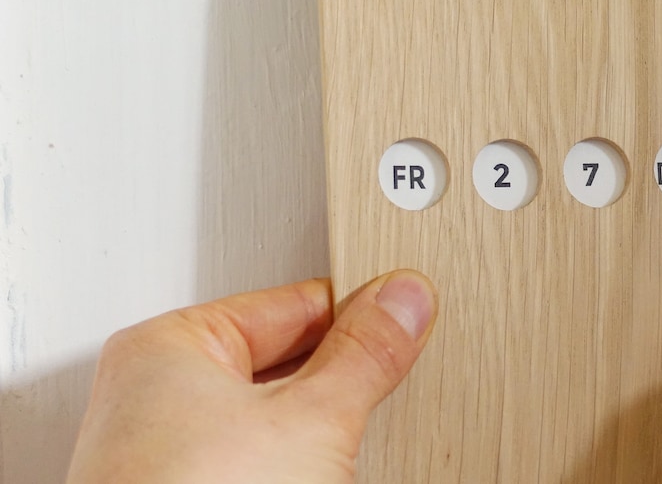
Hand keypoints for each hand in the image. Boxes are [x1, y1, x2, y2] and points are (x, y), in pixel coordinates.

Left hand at [66, 270, 436, 483]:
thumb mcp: (308, 423)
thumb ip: (363, 355)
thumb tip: (401, 302)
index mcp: (166, 347)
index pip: (287, 303)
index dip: (352, 309)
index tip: (397, 312)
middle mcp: (154, 398)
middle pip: (279, 358)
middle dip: (337, 369)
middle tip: (389, 367)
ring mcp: (165, 457)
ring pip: (270, 414)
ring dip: (319, 420)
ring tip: (354, 432)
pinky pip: (255, 457)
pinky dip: (294, 458)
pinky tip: (322, 471)